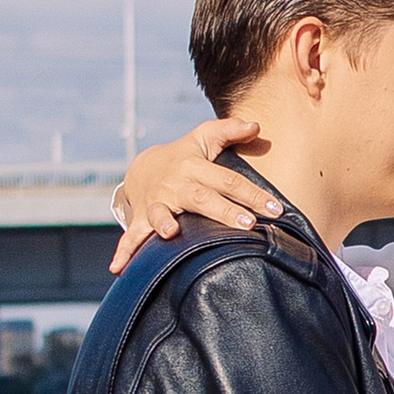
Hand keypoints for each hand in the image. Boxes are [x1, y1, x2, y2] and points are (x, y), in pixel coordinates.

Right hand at [108, 115, 284, 271]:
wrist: (142, 169)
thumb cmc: (184, 156)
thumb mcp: (203, 138)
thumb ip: (229, 131)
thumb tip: (256, 125)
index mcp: (194, 166)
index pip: (229, 180)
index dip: (253, 194)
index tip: (275, 209)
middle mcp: (175, 184)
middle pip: (202, 198)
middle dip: (224, 211)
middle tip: (247, 224)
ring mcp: (157, 203)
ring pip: (162, 214)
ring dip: (164, 224)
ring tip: (170, 233)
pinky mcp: (141, 219)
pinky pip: (132, 237)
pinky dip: (124, 252)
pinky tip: (118, 268)